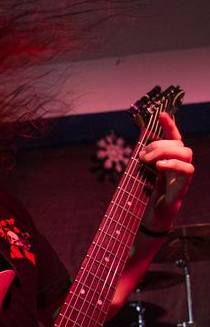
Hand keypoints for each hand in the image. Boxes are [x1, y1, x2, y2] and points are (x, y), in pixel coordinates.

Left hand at [139, 112, 193, 231]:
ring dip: (165, 152)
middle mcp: (180, 162)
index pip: (174, 136)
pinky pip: (187, 169)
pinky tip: (159, 166)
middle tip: (142, 155)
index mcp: (171, 157)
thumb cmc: (150, 192)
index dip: (169, 124)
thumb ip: (144, 159)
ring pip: (185, 152)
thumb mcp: (144, 171)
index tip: (161, 114)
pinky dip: (173, 165)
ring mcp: (184, 172)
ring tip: (149, 160)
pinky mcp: (184, 184)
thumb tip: (138, 149)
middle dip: (158, 144)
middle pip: (177, 143)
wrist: (154, 213)